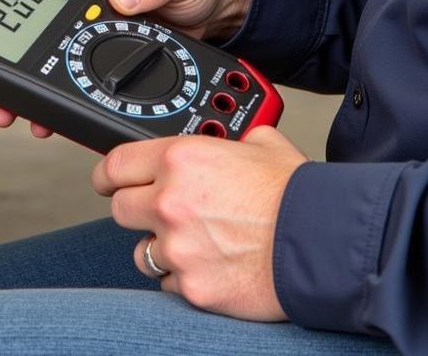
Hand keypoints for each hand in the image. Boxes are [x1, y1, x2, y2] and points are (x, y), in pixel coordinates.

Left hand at [93, 126, 306, 319]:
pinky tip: (211, 265)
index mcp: (181, 158)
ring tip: (194, 242)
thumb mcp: (261, 142)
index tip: (106, 180)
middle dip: (136, 209)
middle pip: (120, 208)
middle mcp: (170, 201)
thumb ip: (229, 139)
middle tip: (158, 211)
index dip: (106, 174)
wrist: (321, 241)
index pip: (114, 164)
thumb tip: (227, 140)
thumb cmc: (295, 193)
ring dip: (159, 246)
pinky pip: (168, 285)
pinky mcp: (192, 287)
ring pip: (141, 251)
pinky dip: (184, 278)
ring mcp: (178, 248)